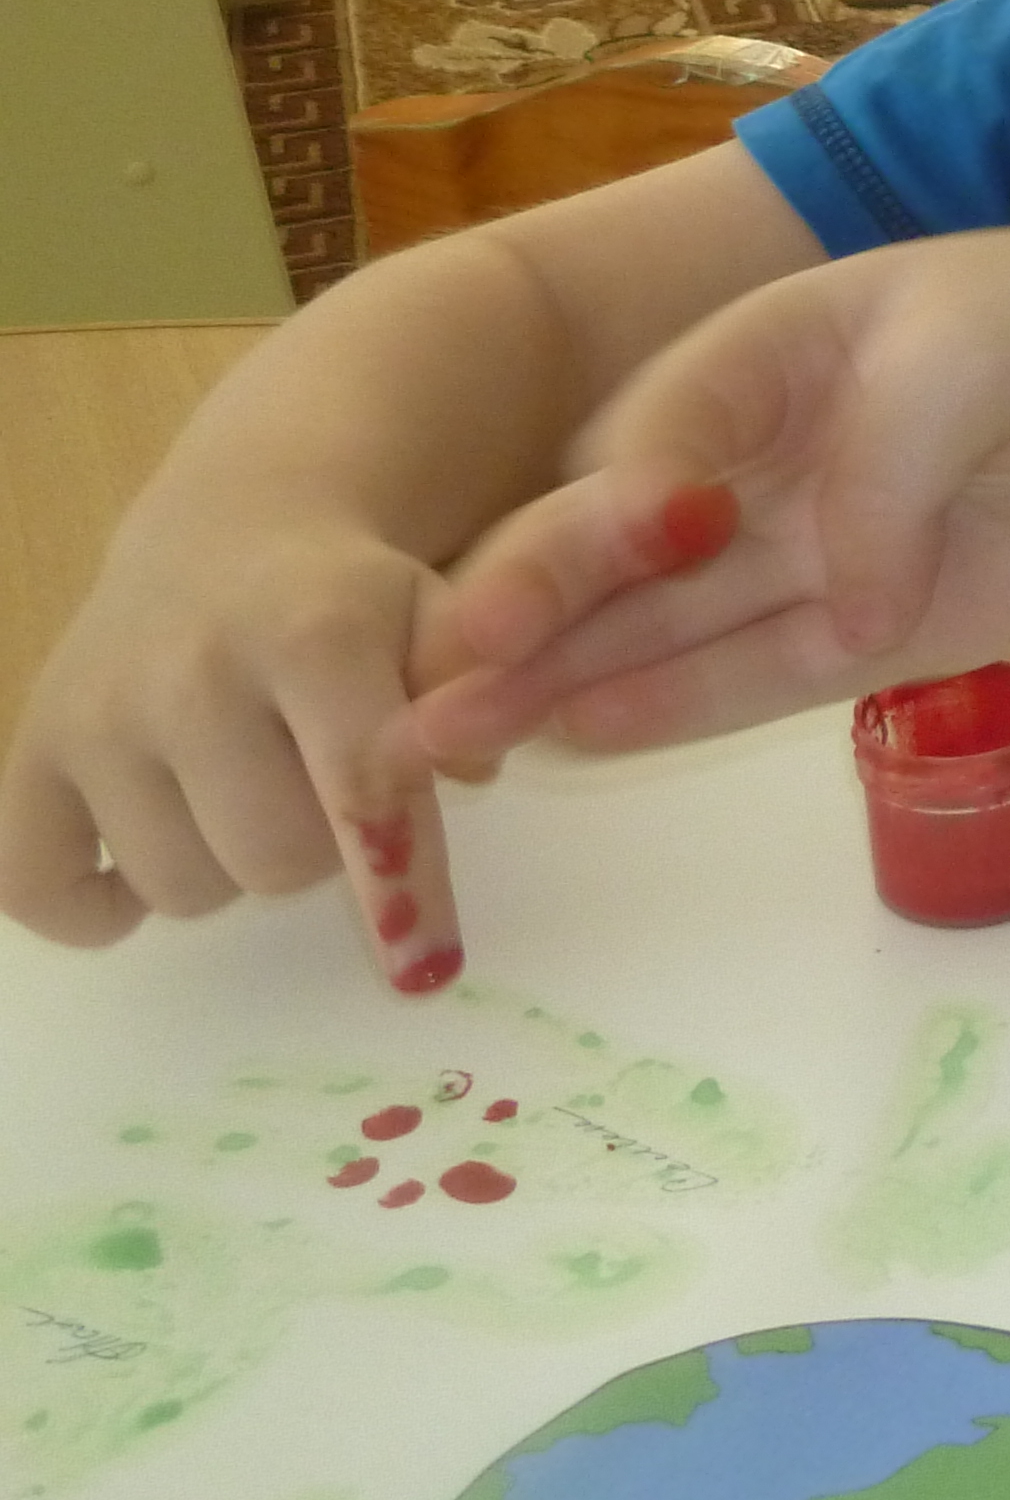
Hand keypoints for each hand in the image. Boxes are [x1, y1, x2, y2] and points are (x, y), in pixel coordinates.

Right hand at [0, 503, 476, 991]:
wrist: (231, 536)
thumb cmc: (360, 602)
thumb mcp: (446, 623)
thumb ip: (476, 700)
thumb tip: (466, 773)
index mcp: (312, 630)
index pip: (363, 788)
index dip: (401, 881)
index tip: (428, 962)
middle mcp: (190, 671)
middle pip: (275, 862)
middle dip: (321, 851)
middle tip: (322, 790)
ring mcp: (96, 713)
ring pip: (182, 888)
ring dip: (229, 867)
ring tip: (247, 788)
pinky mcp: (30, 751)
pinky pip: (39, 889)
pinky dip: (96, 906)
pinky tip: (155, 843)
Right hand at [407, 227, 1009, 767]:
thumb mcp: (968, 355)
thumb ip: (883, 469)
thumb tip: (844, 609)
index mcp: (759, 352)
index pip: (645, 440)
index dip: (588, 516)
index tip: (526, 583)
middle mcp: (758, 457)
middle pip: (620, 542)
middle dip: (521, 613)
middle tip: (423, 693)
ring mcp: (811, 550)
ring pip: (663, 623)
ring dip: (559, 678)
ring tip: (446, 741)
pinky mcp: (875, 631)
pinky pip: (757, 674)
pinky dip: (673, 708)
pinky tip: (575, 738)